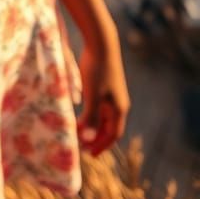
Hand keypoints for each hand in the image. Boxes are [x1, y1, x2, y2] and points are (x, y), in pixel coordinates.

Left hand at [77, 38, 129, 155]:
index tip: (90, 154)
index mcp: (118, 109)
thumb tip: (89, 140)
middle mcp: (119, 103)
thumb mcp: (92, 95)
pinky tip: (82, 111)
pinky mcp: (106, 83)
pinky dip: (92, 113)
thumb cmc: (96, 70)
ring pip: (105, 116)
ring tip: (80, 132)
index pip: (113, 134)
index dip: (102, 145)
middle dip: (98, 138)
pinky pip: (101, 105)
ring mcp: (113, 93)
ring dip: (94, 126)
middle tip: (83, 147)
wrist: (102, 43)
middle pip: (110, 127)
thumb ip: (91, 118)